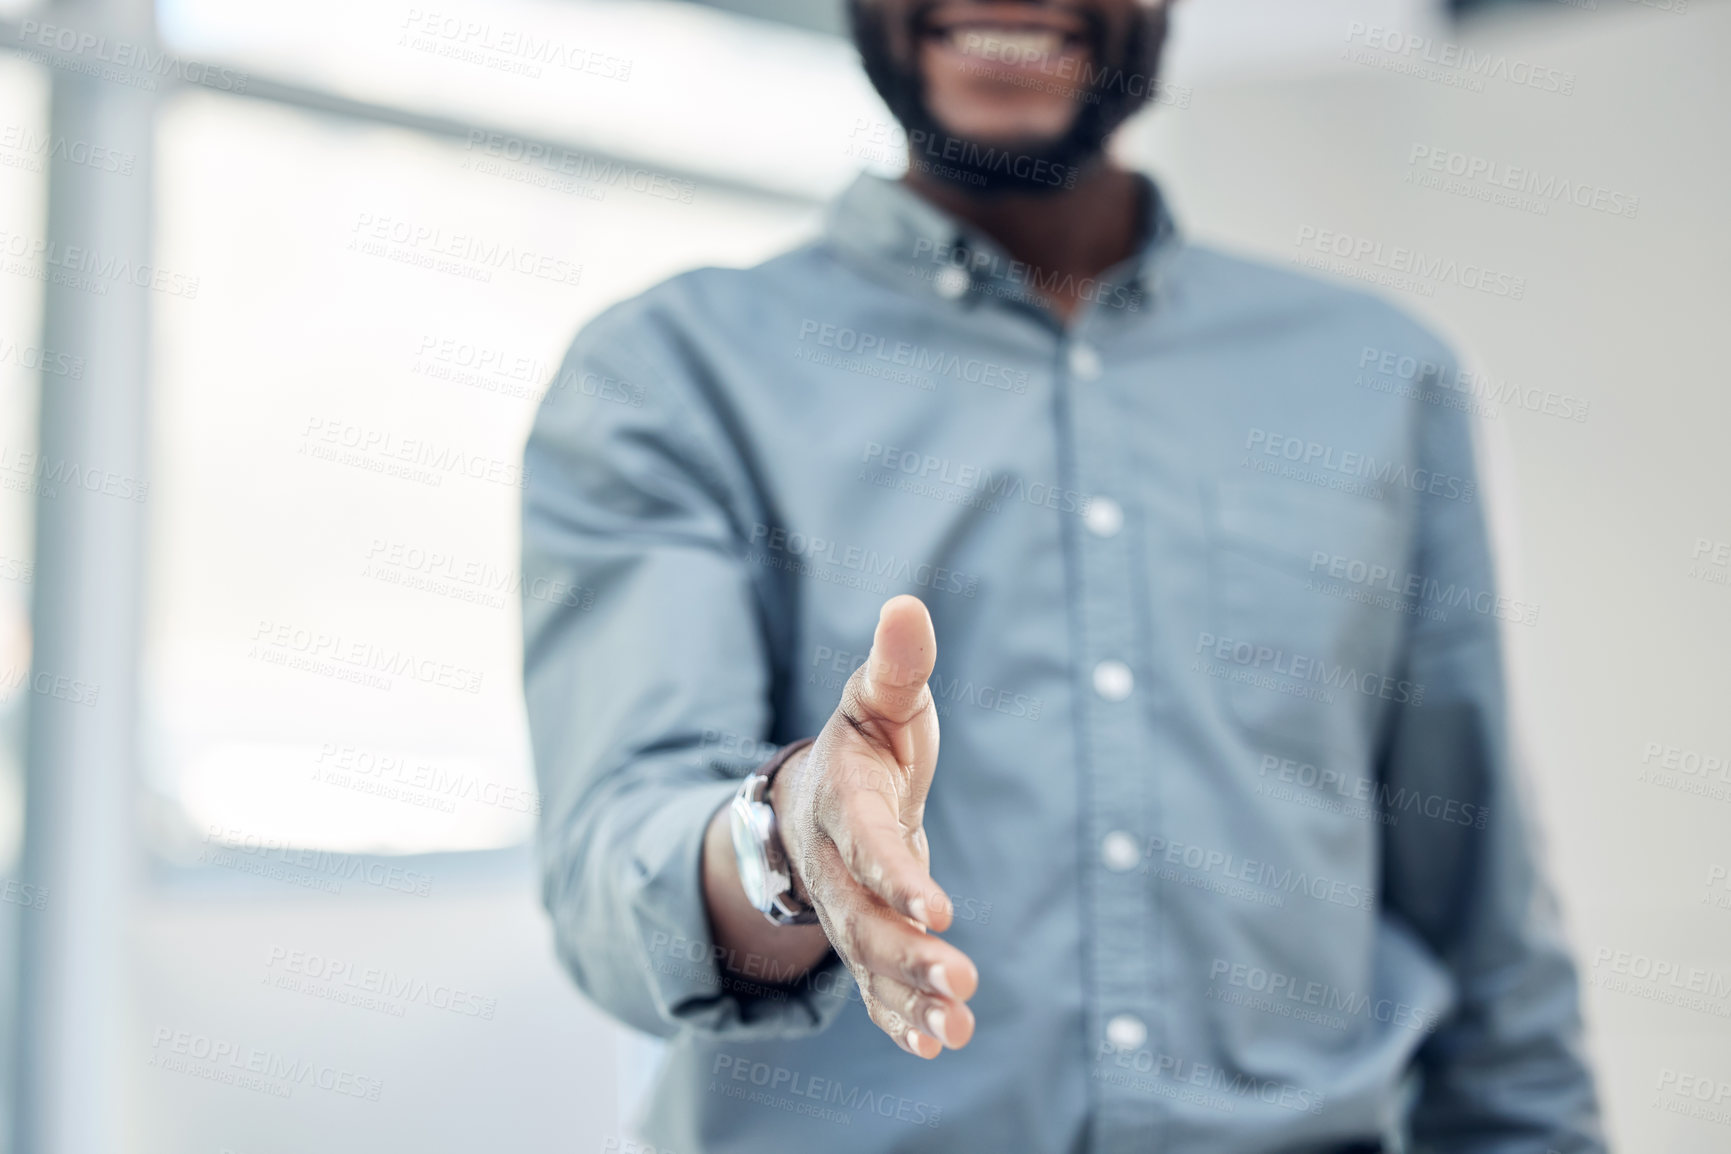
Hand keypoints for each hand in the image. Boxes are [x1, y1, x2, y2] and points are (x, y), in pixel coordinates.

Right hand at [773, 595, 977, 1058]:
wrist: (813, 799)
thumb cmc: (864, 742)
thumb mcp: (879, 699)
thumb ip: (896, 664)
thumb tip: (907, 604)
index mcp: (843, 803)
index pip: (866, 844)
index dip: (898, 875)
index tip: (939, 908)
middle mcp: (835, 867)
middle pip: (865, 918)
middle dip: (908, 953)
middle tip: (959, 978)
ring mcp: (844, 911)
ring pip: (869, 963)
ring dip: (908, 997)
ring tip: (956, 1027)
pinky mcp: (861, 941)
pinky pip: (873, 989)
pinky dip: (900, 1020)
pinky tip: (939, 1042)